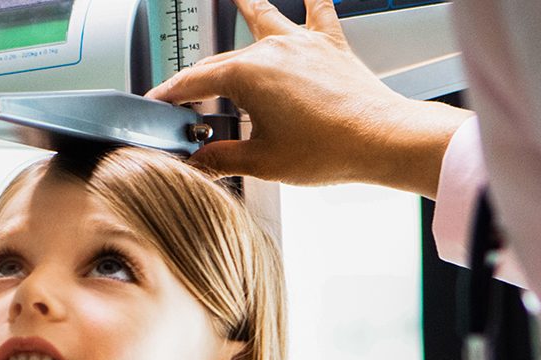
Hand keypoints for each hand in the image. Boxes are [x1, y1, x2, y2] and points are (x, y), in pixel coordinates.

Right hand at [147, 0, 470, 197]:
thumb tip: (197, 161)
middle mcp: (271, 50)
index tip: (157, 104)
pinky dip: (311, 1)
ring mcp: (302, 44)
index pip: (193, 83)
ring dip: (245, 6)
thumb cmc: (330, 150)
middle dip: (199, 76)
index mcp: (247, 75)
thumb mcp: (262, 162)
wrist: (383, 140)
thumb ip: (221, 158)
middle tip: (185, 97)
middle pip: (221, 59)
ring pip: (264, 17)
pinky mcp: (330, 46)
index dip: (170, 96)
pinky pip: (318, 12)